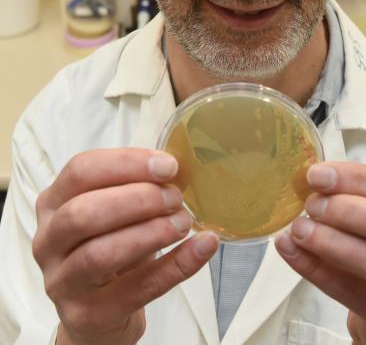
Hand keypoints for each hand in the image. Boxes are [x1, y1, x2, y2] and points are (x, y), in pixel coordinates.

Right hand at [33, 148, 218, 344]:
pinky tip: (201, 248)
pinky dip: (175, 267)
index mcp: (54, 202)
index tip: (167, 166)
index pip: (81, 171)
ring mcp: (62, 282)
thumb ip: (135, 186)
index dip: (127, 163)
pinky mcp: (86, 316)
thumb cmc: (110, 246)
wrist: (99, 314)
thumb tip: (176, 170)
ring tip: (183, 222)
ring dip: (151, 232)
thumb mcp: (114, 210)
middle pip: (85, 212)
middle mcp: (49, 241)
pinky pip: (135, 290)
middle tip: (175, 198)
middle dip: (138, 199)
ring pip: (101, 253)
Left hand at [275, 162, 365, 344]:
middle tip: (312, 205)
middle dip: (351, 211)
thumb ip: (356, 197)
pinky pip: (355, 295)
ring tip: (300, 230)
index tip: (317, 176)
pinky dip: (318, 271)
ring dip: (334, 243)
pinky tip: (292, 252)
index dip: (358, 179)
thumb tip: (312, 180)